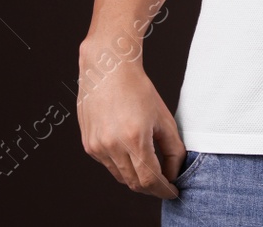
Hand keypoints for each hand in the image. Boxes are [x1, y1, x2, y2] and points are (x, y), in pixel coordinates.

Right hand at [75, 48, 185, 198]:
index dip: (164, 190)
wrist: (108, 70)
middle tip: (165, 183)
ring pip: (121, 177)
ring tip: (150, 169)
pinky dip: (122, 166)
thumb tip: (174, 172)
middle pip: (135, 183)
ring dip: (137, 178)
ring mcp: (97, 147)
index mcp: (134, 138)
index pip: (150, 180)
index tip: (173, 191)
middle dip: (152, 188)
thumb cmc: (138, 90)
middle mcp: (112, 146)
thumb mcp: (164, 118)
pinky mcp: (88, 145)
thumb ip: (173, 149)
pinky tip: (131, 153)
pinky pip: (109, 165)